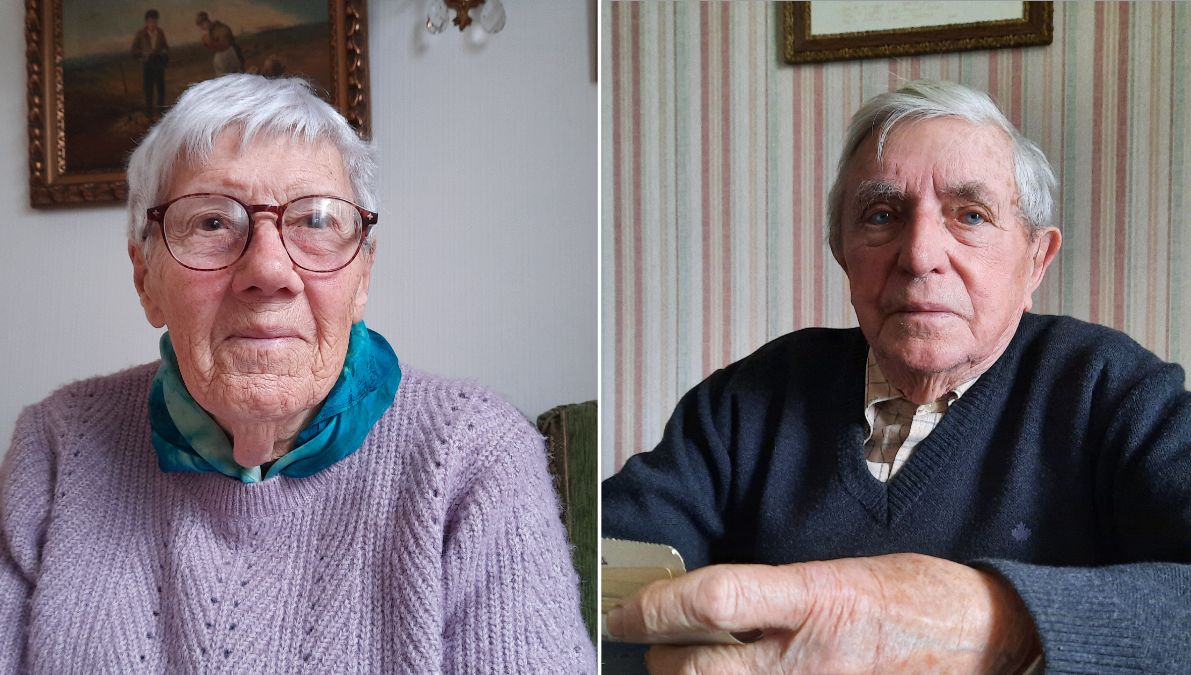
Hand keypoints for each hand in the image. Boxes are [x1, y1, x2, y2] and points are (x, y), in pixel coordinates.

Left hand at [605, 553, 1039, 673]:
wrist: (990, 643)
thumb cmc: (914, 598)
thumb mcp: (838, 573)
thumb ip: (770, 592)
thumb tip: (702, 603)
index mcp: (816, 598)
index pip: (714, 599)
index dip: (655, 605)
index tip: (622, 607)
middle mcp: (810, 658)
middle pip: (698, 670)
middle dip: (662, 658)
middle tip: (656, 643)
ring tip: (693, 667)